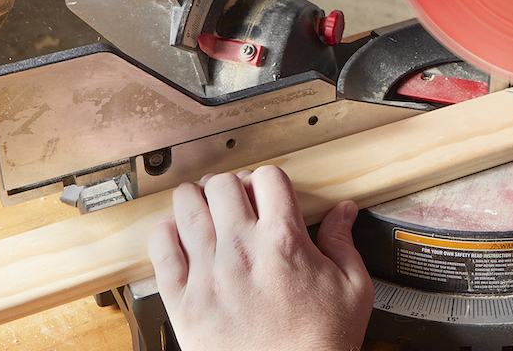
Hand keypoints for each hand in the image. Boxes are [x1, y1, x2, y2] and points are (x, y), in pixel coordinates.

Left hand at [148, 165, 373, 350]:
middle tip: (235, 201)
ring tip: (205, 211)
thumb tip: (343, 213)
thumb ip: (344, 242)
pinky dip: (166, 233)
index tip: (267, 195)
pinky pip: (160, 247)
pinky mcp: (183, 300)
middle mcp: (243, 251)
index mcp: (284, 242)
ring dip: (196, 201)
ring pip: (187, 205)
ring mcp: (208, 273)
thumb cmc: (319, 343)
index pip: (267, 177)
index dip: (268, 181)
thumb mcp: (352, 288)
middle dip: (232, 187)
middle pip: (223, 184)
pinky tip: (181, 238)